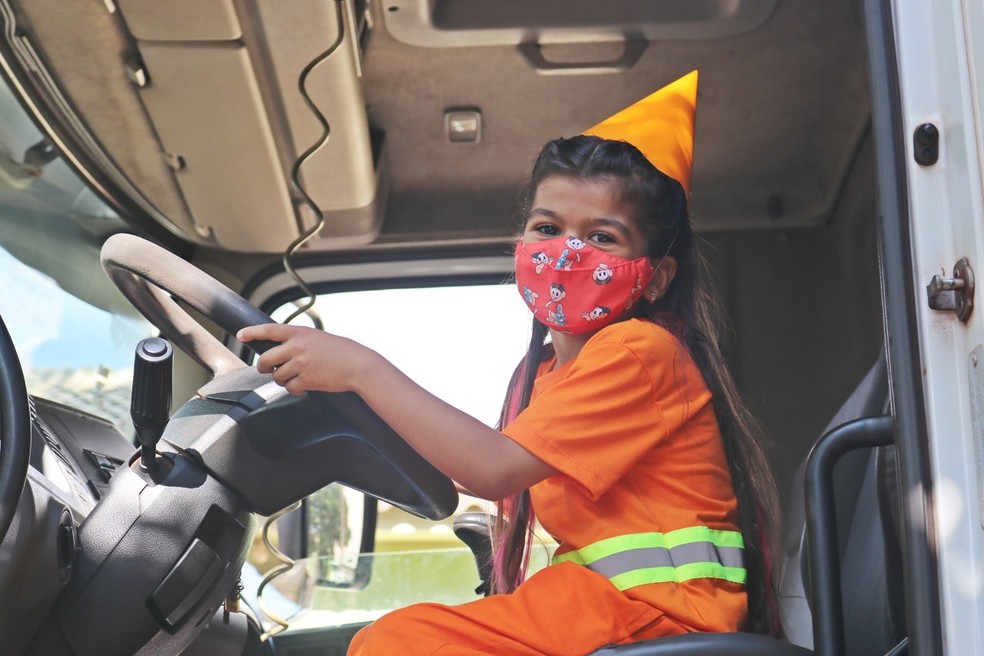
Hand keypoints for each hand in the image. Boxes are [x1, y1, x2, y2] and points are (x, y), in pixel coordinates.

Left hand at [237, 324, 376, 395]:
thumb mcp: (317, 338)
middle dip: (264, 367)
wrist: (358, 365)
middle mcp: (297, 347)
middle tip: (268, 369)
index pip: (269, 330)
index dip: (252, 332)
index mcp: (299, 333)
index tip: (241, 335)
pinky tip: (304, 386)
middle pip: (266, 359)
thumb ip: (298, 341)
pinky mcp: (307, 380)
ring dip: (283, 379)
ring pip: (277, 376)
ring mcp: (301, 364)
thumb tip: (279, 351)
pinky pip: (290, 388)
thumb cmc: (339, 352)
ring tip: (297, 377)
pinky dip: (295, 389)